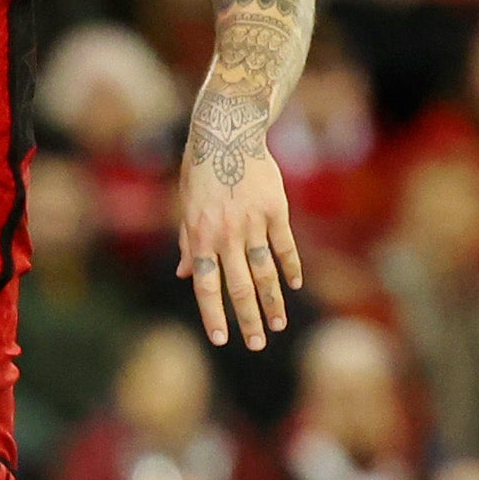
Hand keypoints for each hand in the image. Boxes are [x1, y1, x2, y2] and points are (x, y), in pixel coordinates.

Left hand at [176, 138, 301, 349]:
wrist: (226, 135)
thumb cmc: (200, 173)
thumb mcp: (185, 207)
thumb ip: (189, 244)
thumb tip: (187, 275)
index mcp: (200, 237)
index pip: (206, 286)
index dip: (214, 315)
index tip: (222, 339)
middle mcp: (226, 235)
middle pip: (239, 286)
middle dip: (247, 319)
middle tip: (256, 344)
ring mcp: (252, 223)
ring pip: (265, 271)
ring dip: (272, 301)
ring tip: (278, 326)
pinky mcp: (276, 210)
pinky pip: (284, 245)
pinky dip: (290, 267)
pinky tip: (294, 286)